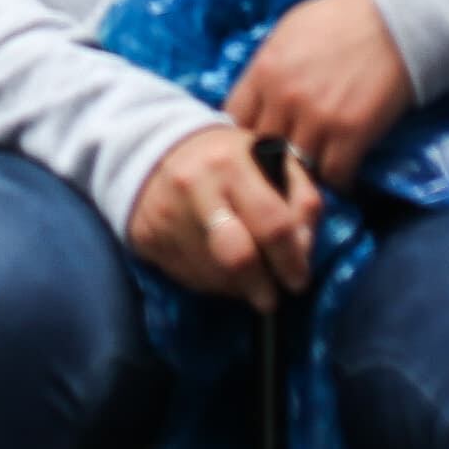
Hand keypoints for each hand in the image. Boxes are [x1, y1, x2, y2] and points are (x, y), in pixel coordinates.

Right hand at [129, 122, 320, 310]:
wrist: (158, 150)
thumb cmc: (230, 160)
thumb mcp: (273, 161)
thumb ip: (300, 200)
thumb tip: (302, 251)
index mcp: (234, 163)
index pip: (272, 224)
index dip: (291, 260)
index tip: (298, 280)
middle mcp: (196, 186)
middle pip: (237, 257)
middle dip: (261, 288)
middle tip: (270, 298)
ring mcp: (167, 213)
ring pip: (213, 276)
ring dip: (236, 288)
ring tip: (244, 280)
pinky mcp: (146, 236)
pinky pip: (186, 278)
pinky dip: (209, 283)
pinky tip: (216, 268)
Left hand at [224, 0, 414, 185]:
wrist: (396, 17)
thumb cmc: (343, 18)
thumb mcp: (289, 32)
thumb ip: (268, 68)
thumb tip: (256, 99)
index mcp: (265, 69)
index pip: (233, 119)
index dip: (242, 134)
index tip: (255, 141)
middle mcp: (285, 97)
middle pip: (260, 149)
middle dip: (270, 158)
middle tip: (284, 165)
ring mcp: (318, 117)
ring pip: (296, 167)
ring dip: (305, 173)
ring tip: (313, 173)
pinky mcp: (352, 132)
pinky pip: (334, 175)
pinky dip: (338, 180)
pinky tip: (343, 175)